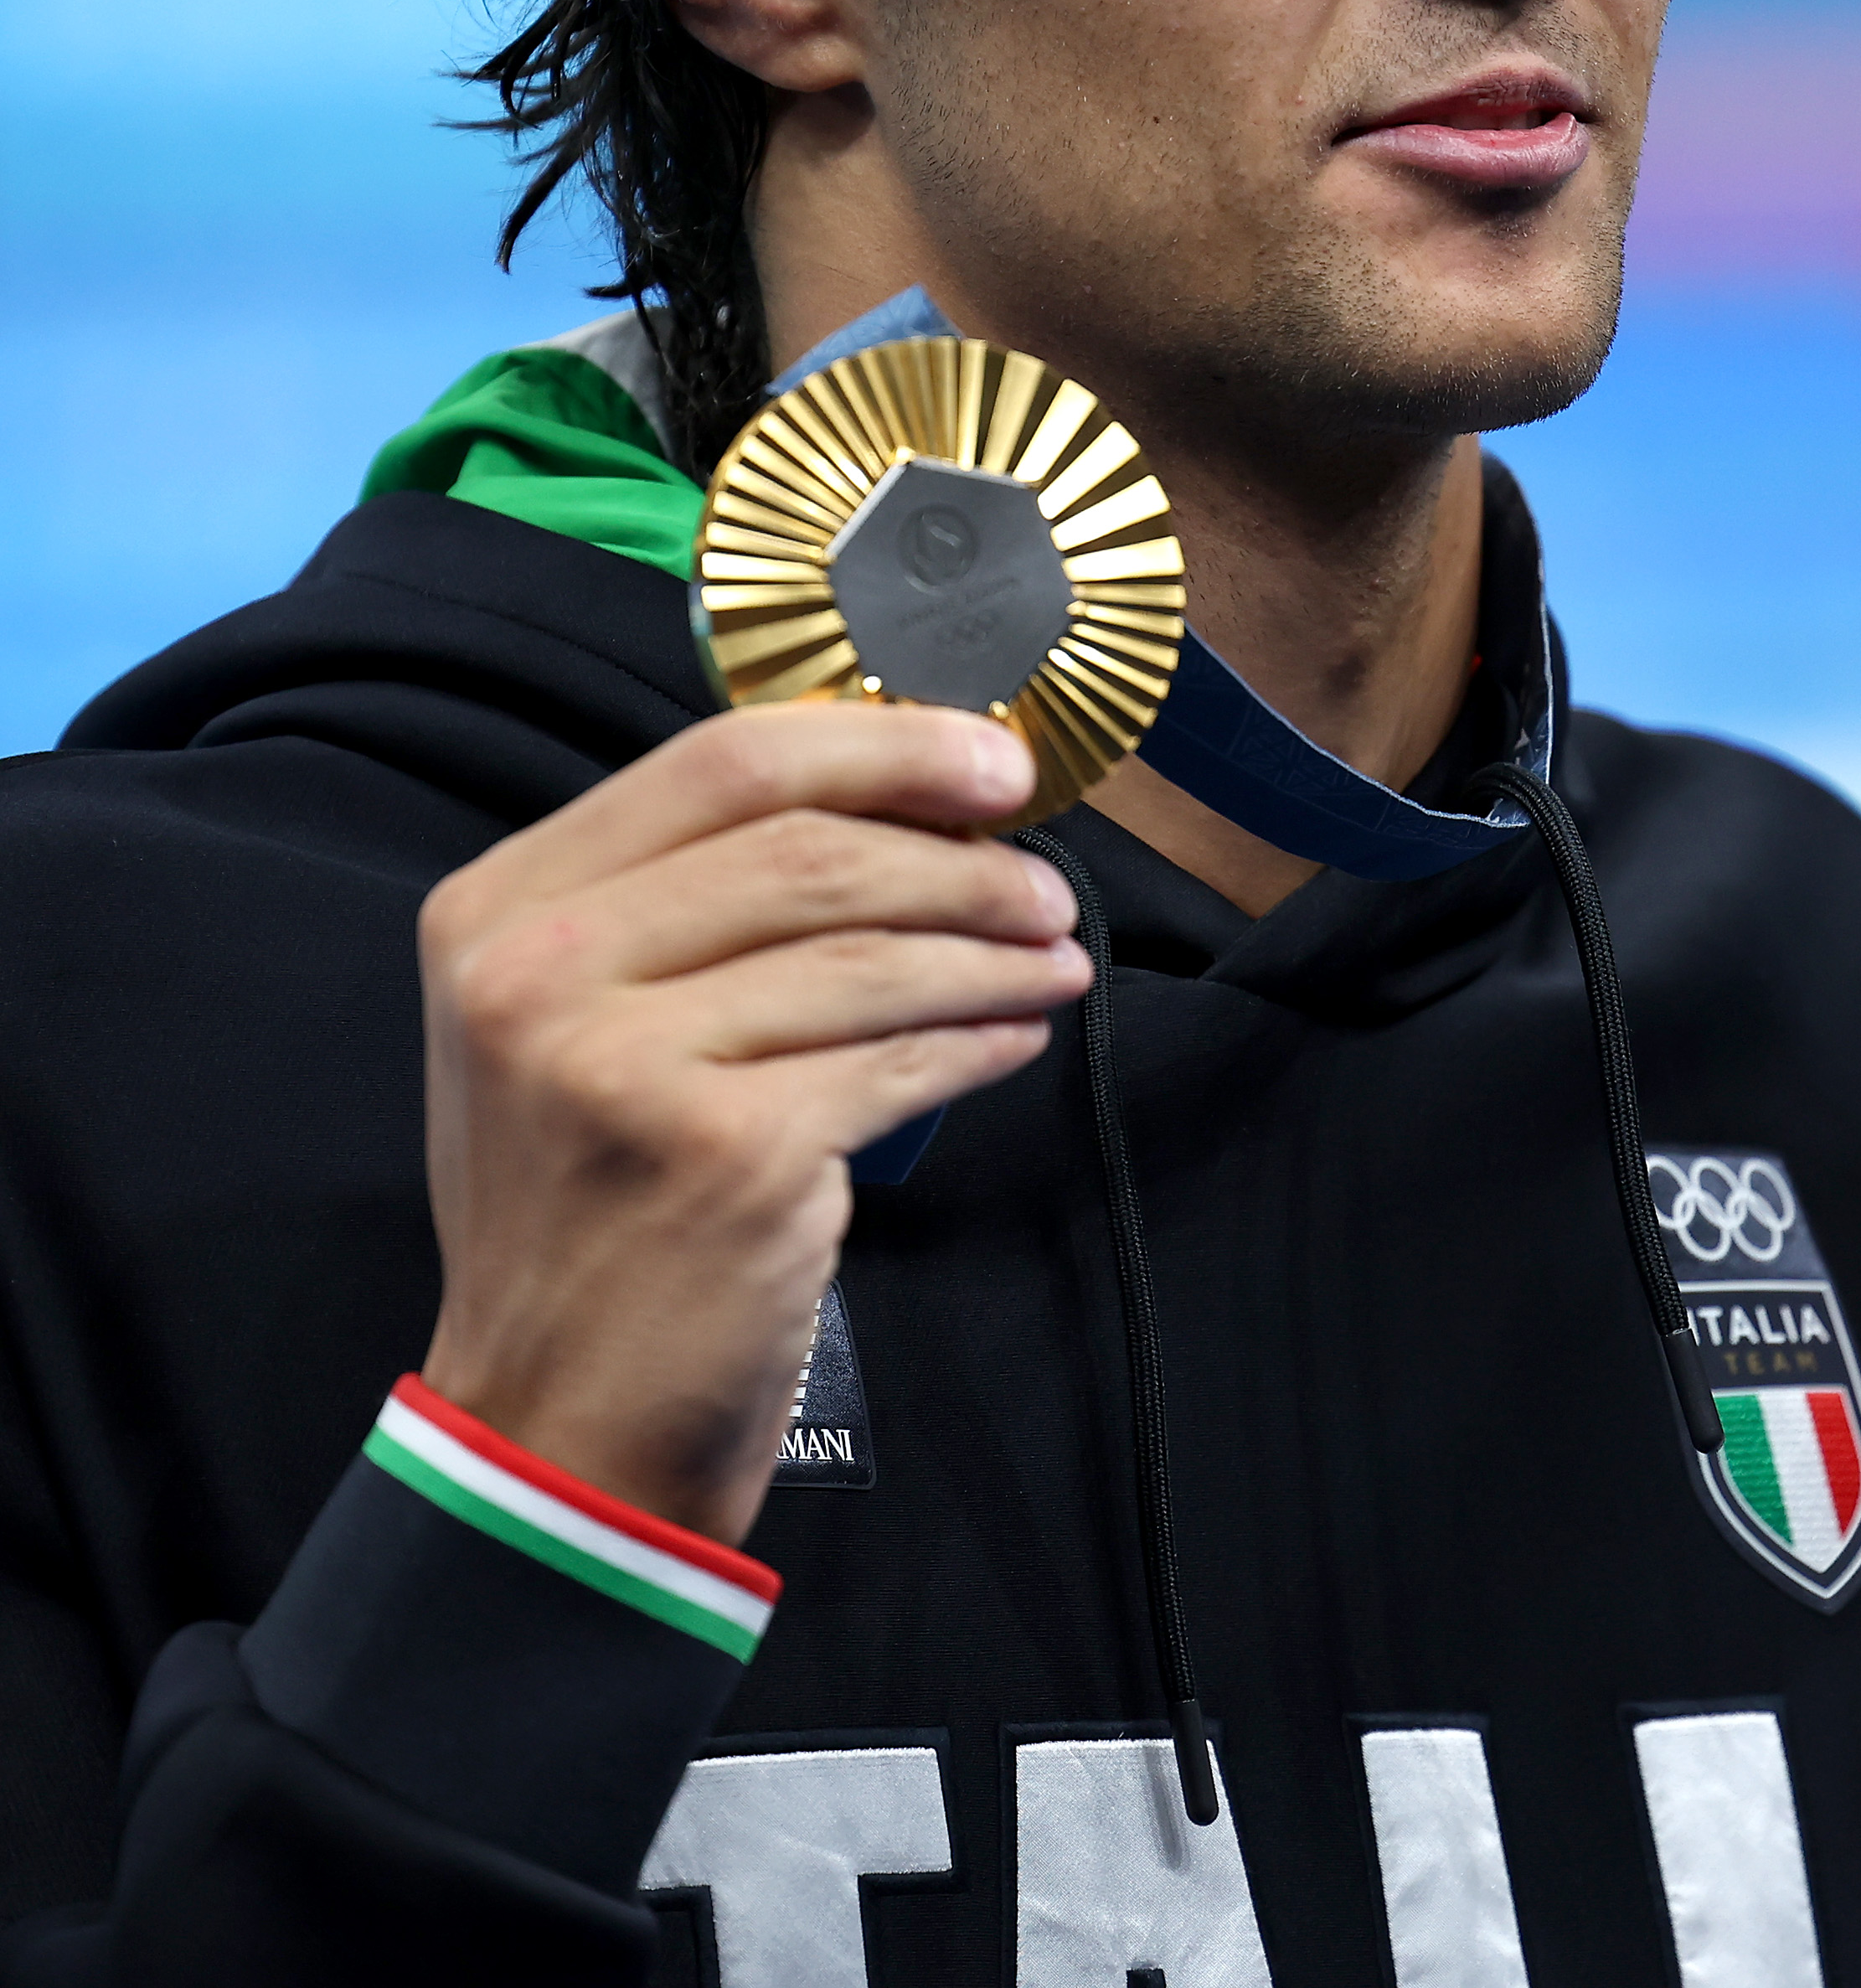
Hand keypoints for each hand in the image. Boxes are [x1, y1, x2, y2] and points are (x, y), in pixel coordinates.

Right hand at [415, 703, 1082, 1543]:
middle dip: (956, 854)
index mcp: (498, 909)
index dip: (878, 744)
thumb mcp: (570, 1027)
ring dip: (989, 948)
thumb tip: (897, 802)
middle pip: (806, 846)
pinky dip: (976, 1037)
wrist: (555, 1425)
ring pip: (867, 952)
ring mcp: (626, 1065)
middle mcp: (540, 972)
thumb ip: (684, 906)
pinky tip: (1015, 1033)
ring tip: (1054, 958)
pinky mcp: (726, 1155)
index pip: (717, 761)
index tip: (989, 757)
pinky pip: (896, 1060)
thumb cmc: (588, 1211)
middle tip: (1044, 884)